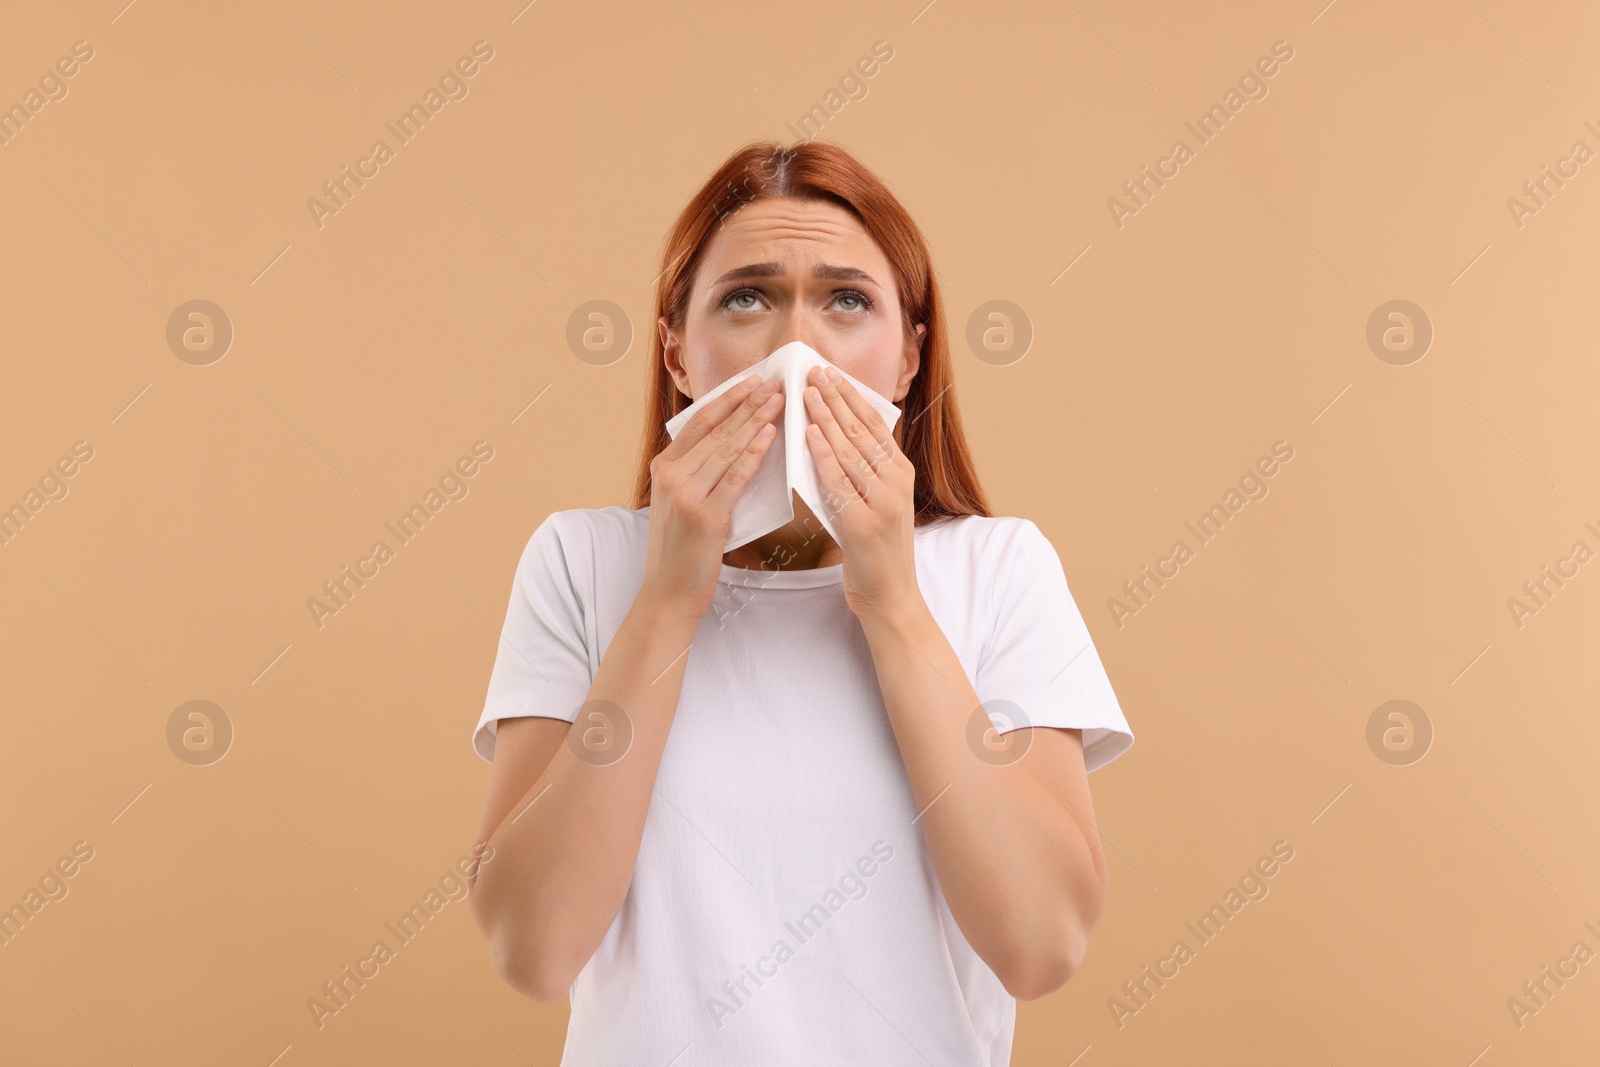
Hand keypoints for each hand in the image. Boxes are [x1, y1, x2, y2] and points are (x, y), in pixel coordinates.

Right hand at [638, 374, 783, 622]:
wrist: (668, 593)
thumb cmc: (681, 550)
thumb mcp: (679, 503)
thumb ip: (698, 474)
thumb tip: (734, 443)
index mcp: (663, 468)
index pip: (699, 423)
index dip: (727, 399)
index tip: (752, 380)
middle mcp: (671, 476)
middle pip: (716, 430)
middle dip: (747, 402)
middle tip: (773, 382)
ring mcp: (686, 495)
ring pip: (727, 447)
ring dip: (756, 419)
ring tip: (778, 399)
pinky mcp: (705, 517)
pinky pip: (735, 477)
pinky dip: (754, 452)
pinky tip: (769, 434)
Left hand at [801, 365, 919, 618]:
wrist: (890, 596)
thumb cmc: (876, 550)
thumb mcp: (876, 502)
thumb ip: (862, 471)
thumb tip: (833, 435)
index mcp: (900, 473)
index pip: (875, 424)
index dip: (851, 396)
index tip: (830, 373)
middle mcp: (896, 482)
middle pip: (862, 430)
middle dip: (835, 397)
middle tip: (812, 371)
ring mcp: (883, 502)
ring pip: (851, 449)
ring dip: (826, 416)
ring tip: (806, 392)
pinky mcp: (865, 523)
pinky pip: (839, 481)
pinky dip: (824, 454)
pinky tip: (810, 433)